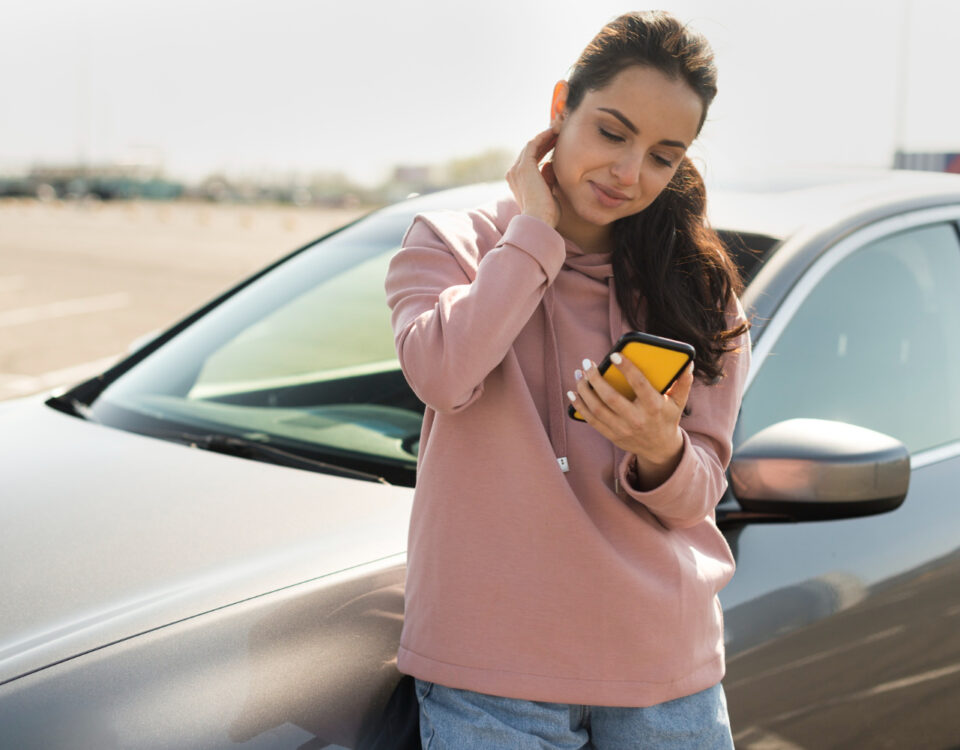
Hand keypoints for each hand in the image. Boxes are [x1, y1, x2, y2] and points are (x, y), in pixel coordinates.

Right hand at [506, 128, 560, 226]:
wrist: (539, 221)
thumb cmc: (546, 215)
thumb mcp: (547, 193)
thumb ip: (547, 179)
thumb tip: (549, 165)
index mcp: (518, 182)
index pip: (530, 161)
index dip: (543, 151)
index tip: (556, 145)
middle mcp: (514, 174)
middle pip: (530, 151)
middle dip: (544, 142)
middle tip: (559, 134)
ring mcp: (517, 169)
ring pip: (531, 146)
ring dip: (544, 136)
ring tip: (558, 130)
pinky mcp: (524, 166)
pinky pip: (533, 145)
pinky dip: (543, 137)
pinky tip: (554, 132)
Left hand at [568, 355, 694, 484]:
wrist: (660, 449)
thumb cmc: (667, 418)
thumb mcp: (678, 402)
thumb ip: (683, 383)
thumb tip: (687, 362)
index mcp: (654, 407)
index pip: (639, 384)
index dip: (626, 368)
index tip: (613, 355)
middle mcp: (637, 419)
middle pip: (611, 398)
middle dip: (595, 378)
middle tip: (587, 363)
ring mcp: (622, 429)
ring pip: (597, 409)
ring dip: (583, 390)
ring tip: (578, 374)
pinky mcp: (611, 435)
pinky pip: (591, 420)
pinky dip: (579, 407)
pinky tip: (573, 393)